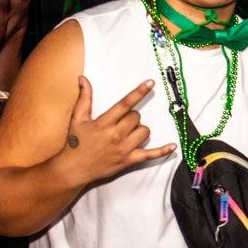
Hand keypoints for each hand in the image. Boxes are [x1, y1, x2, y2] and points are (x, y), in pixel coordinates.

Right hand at [59, 77, 175, 185]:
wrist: (74, 168)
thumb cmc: (76, 143)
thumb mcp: (77, 118)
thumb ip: (84, 98)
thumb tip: (83, 79)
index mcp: (104, 123)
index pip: (125, 104)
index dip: (139, 92)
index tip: (150, 83)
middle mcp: (115, 135)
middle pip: (136, 117)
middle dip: (131, 116)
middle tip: (120, 122)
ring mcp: (123, 149)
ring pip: (144, 131)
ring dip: (139, 129)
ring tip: (127, 133)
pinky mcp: (128, 160)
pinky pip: (150, 155)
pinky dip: (162, 151)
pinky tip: (173, 146)